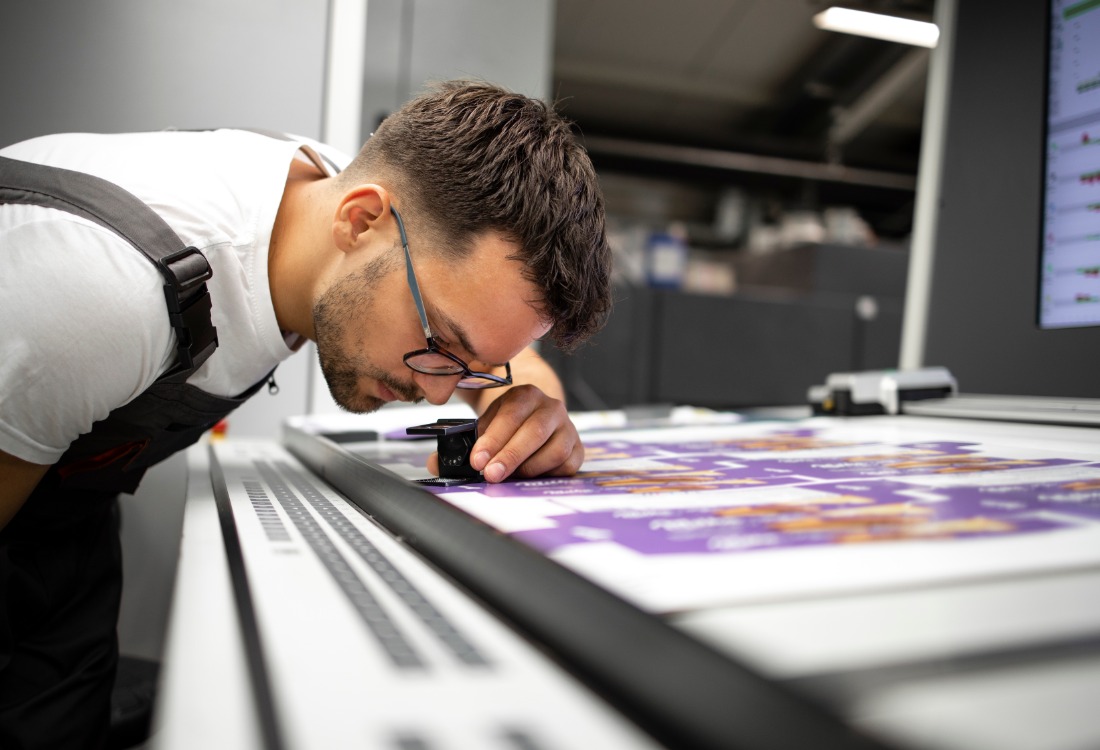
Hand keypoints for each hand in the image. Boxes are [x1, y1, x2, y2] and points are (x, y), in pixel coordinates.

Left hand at [429, 385, 582, 482]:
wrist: (538, 417)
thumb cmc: (508, 424)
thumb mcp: (485, 425)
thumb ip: (461, 444)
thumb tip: (436, 464)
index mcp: (525, 395)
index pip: (510, 414)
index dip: (493, 439)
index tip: (478, 460)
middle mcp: (550, 407)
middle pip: (534, 432)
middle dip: (510, 456)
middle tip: (491, 474)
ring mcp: (568, 427)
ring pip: (555, 450)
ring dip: (530, 467)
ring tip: (511, 477)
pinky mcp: (578, 448)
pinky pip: (567, 465)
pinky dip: (548, 474)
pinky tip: (531, 476)